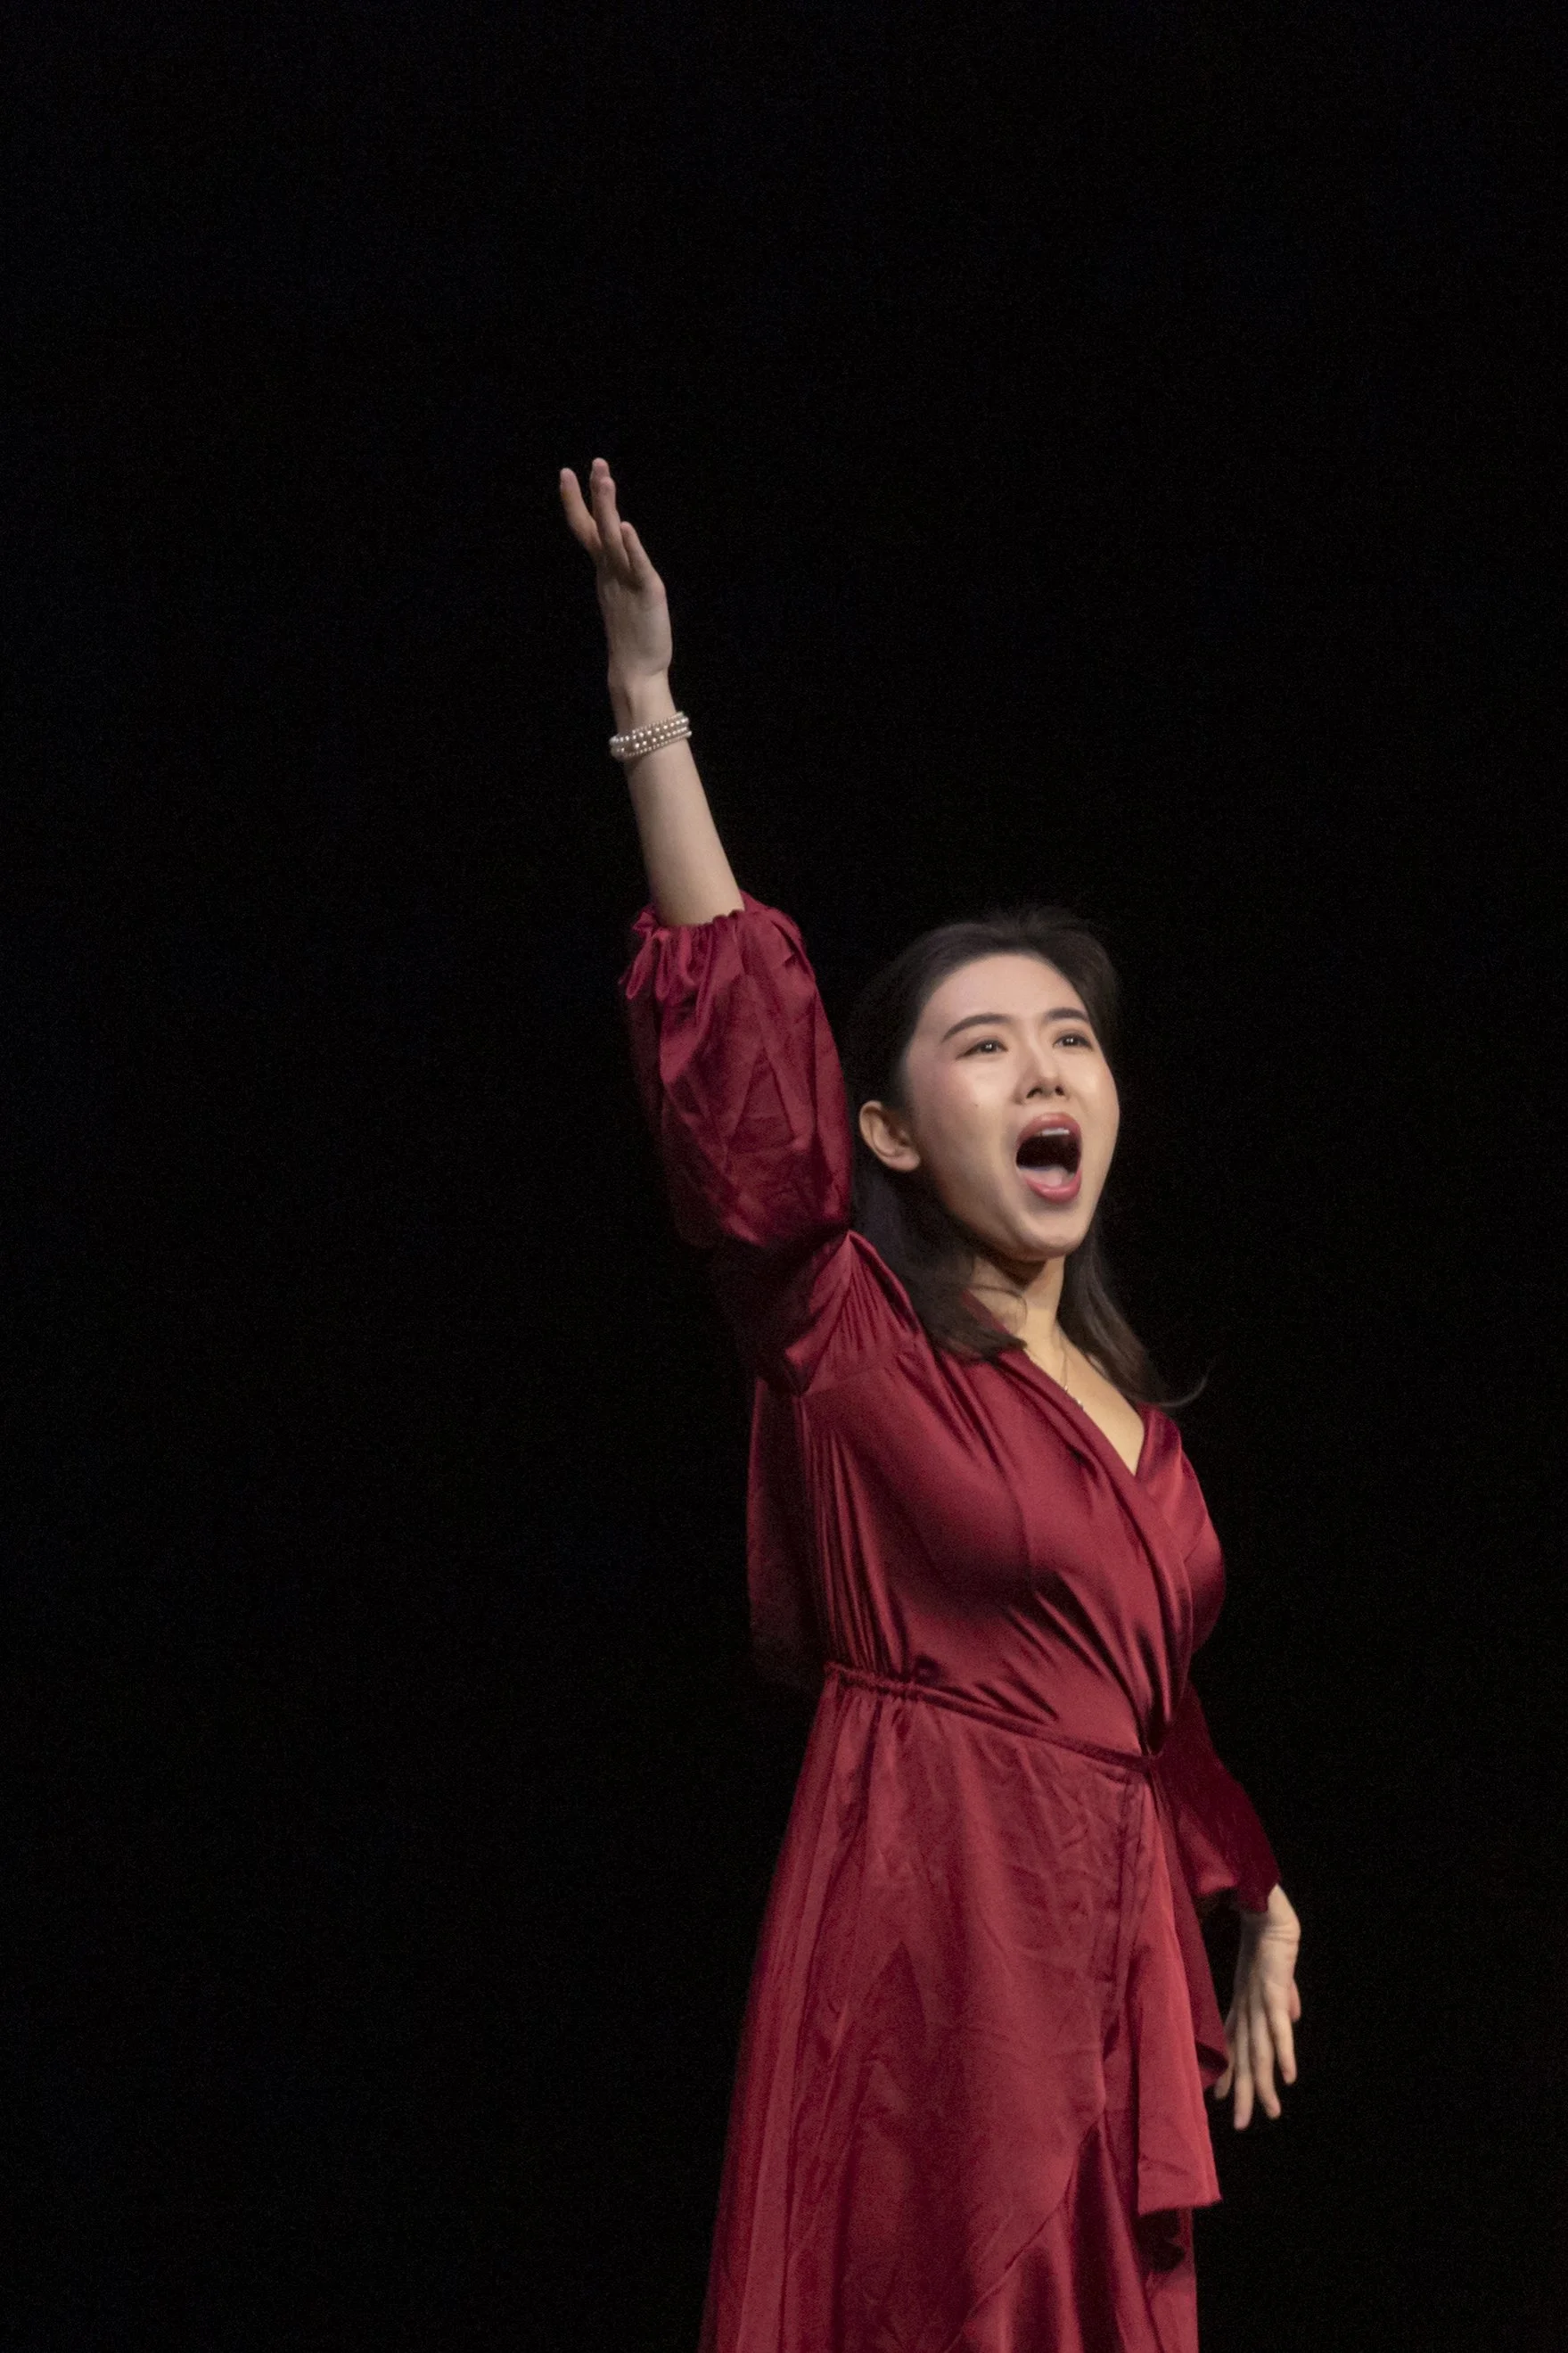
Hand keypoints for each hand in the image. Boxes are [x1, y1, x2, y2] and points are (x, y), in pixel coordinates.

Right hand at [559, 458, 672, 692]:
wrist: (636, 673)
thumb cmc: (632, 637)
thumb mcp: (621, 595)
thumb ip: (619, 571)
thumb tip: (618, 550)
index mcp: (605, 570)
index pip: (586, 529)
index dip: (576, 501)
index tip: (566, 472)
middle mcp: (611, 571)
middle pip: (596, 527)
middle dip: (593, 495)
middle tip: (596, 463)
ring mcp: (625, 581)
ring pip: (613, 539)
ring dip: (608, 509)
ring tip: (605, 480)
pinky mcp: (647, 592)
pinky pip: (636, 565)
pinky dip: (631, 546)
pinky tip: (625, 526)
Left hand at [1213, 1884, 1300, 2128]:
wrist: (1264, 1903)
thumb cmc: (1265, 1933)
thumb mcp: (1274, 1973)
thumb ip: (1282, 1995)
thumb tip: (1291, 2018)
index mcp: (1245, 2001)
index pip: (1235, 2044)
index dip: (1231, 2072)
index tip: (1223, 2100)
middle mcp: (1248, 2006)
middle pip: (1246, 2057)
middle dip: (1244, 2092)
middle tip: (1241, 2126)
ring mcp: (1259, 2000)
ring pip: (1261, 2050)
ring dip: (1263, 2083)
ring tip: (1266, 2113)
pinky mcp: (1271, 1989)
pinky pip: (1277, 2026)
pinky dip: (1283, 2052)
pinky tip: (1288, 2078)